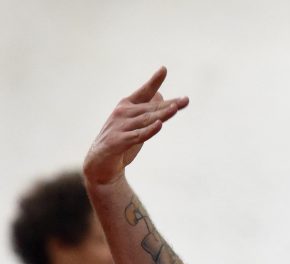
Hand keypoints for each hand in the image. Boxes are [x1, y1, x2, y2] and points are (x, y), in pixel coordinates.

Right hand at [84, 67, 188, 184]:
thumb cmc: (121, 141)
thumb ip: (148, 110)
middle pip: (151, 108)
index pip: (144, 92)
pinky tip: (159, 125)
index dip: (154, 81)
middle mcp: (123, 113)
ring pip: (146, 120)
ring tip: (176, 108)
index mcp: (127, 106)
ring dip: (162, 114)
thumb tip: (162, 96)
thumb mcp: (136, 124)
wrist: (100, 165)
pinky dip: (149, 130)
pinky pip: (138, 136)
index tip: (164, 69)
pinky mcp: (119, 142)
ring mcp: (120, 127)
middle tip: (186, 100)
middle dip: (170, 104)